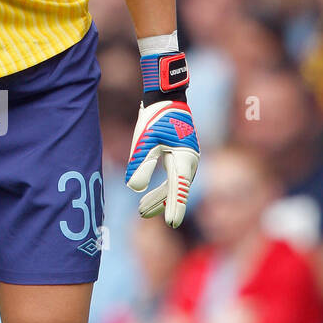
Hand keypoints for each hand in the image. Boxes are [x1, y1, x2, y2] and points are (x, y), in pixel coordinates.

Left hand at [126, 97, 199, 228]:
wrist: (167, 99)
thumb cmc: (156, 117)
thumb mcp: (145, 140)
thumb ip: (140, 163)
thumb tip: (134, 187)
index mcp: (183, 158)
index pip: (179, 188)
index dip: (175, 206)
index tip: (171, 223)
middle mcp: (188, 161)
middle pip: (175, 190)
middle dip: (161, 204)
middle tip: (143, 215)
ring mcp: (185, 160)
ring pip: (173, 186)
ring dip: (159, 198)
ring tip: (142, 210)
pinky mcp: (179, 158)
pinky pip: (172, 179)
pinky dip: (161, 189)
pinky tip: (148, 197)